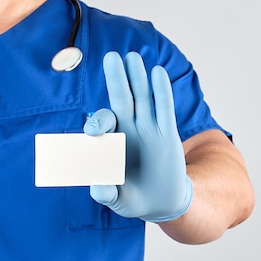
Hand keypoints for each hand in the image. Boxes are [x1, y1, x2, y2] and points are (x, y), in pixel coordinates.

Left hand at [84, 51, 192, 221]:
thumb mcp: (116, 200)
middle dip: (116, 79)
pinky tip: (157, 72)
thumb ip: (105, 193)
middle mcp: (128, 130)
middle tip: (111, 57)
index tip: (93, 133)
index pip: (102, 124)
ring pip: (142, 98)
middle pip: (121, 99)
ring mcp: (148, 129)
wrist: (160, 203)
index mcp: (110, 141)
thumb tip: (97, 185)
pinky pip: (164, 109)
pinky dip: (161, 91)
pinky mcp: (167, 134)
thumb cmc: (131, 198)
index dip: (98, 123)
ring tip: (133, 56)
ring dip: (138, 77)